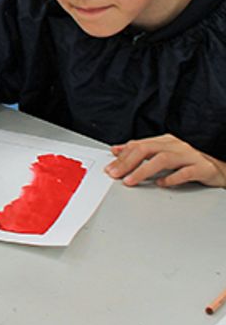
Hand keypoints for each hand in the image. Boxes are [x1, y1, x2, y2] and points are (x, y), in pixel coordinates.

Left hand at [106, 134, 225, 187]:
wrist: (222, 166)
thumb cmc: (192, 160)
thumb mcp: (166, 153)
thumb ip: (143, 152)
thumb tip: (118, 151)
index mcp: (166, 141)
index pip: (139, 145)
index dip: (122, 155)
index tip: (110, 165)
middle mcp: (177, 145)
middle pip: (147, 150)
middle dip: (127, 162)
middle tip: (115, 174)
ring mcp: (190, 155)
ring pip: (163, 159)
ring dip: (143, 170)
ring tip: (130, 181)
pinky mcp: (203, 167)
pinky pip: (185, 172)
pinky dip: (171, 178)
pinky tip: (161, 184)